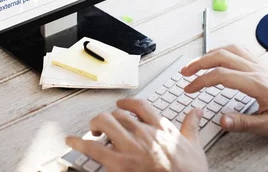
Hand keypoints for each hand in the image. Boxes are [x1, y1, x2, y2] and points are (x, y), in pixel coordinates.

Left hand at [65, 98, 208, 171]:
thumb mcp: (194, 146)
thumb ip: (191, 126)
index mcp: (160, 127)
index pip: (139, 105)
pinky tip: (71, 141)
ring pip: (105, 123)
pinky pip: (94, 148)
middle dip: (109, 118)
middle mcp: (143, 133)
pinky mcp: (119, 164)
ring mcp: (130, 147)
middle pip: (118, 114)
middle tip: (105, 125)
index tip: (121, 105)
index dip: (127, 103)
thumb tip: (196, 111)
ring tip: (92, 131)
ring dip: (95, 125)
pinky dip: (79, 143)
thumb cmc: (190, 171)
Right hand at [180, 45, 267, 139]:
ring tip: (198, 63)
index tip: (189, 88)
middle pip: (221, 56)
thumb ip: (244, 122)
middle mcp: (256, 70)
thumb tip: (221, 120)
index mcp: (255, 83)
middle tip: (185, 72)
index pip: (220, 75)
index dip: (200, 81)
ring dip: (210, 54)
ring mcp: (260, 65)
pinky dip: (225, 51)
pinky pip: (240, 51)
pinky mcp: (263, 66)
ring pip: (230, 50)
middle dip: (199, 62)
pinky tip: (221, 57)